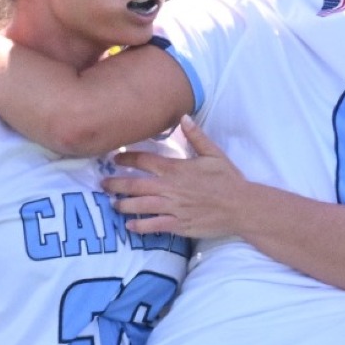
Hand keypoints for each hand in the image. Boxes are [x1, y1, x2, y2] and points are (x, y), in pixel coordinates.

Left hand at [101, 117, 251, 239]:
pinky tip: (130, 226)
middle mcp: (170, 188)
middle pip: (135, 184)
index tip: (114, 158)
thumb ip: (196, 136)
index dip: (127, 158)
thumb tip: (184, 117)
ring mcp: (173, 208)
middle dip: (116, 184)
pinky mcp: (179, 225)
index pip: (145, 161)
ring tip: (113, 204)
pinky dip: (140, 226)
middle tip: (103, 184)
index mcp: (176, 169)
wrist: (241, 206)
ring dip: (124, 205)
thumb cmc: (228, 179)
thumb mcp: (214, 153)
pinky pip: (154, 226)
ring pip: (141, 206)